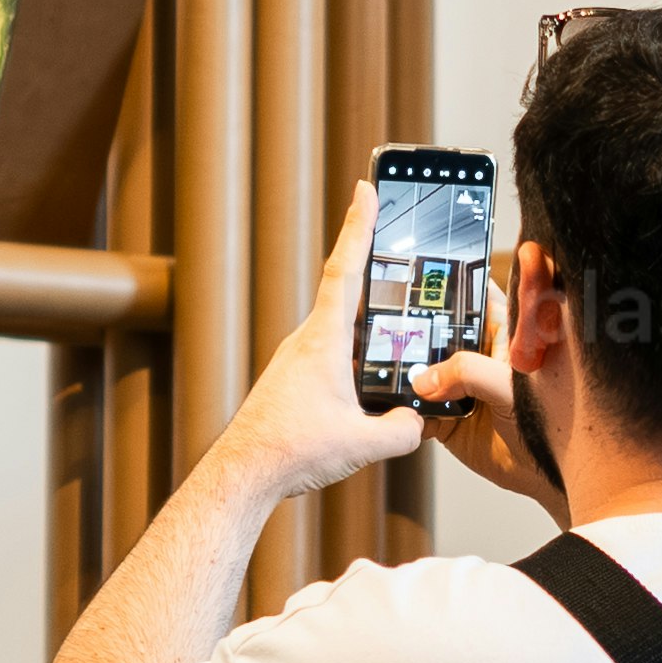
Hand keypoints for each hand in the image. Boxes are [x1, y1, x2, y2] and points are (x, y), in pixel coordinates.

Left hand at [218, 248, 434, 508]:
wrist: (243, 472)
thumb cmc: (290, 450)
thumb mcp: (362, 443)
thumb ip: (402, 430)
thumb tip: (417, 421)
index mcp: (324, 341)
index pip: (345, 270)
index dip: (359, 227)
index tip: (365, 190)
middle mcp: (307, 341)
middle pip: (346, 294)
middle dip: (373, 269)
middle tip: (396, 244)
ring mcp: (297, 360)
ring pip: (340, 330)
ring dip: (367, 324)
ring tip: (398, 325)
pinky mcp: (292, 380)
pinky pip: (331, 356)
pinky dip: (353, 356)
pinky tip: (368, 379)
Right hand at [404, 240, 567, 518]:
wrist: (543, 476)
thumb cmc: (552, 424)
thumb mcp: (509, 387)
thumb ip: (469, 372)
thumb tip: (424, 378)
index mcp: (504, 334)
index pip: (476, 294)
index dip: (451, 279)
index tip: (420, 267)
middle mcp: (478, 355)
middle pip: (439, 328)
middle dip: (413, 325)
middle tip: (383, 316)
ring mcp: (459, 385)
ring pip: (422, 367)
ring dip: (401, 366)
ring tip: (373, 355)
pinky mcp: (443, 416)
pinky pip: (413, 405)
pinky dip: (398, 404)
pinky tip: (380, 395)